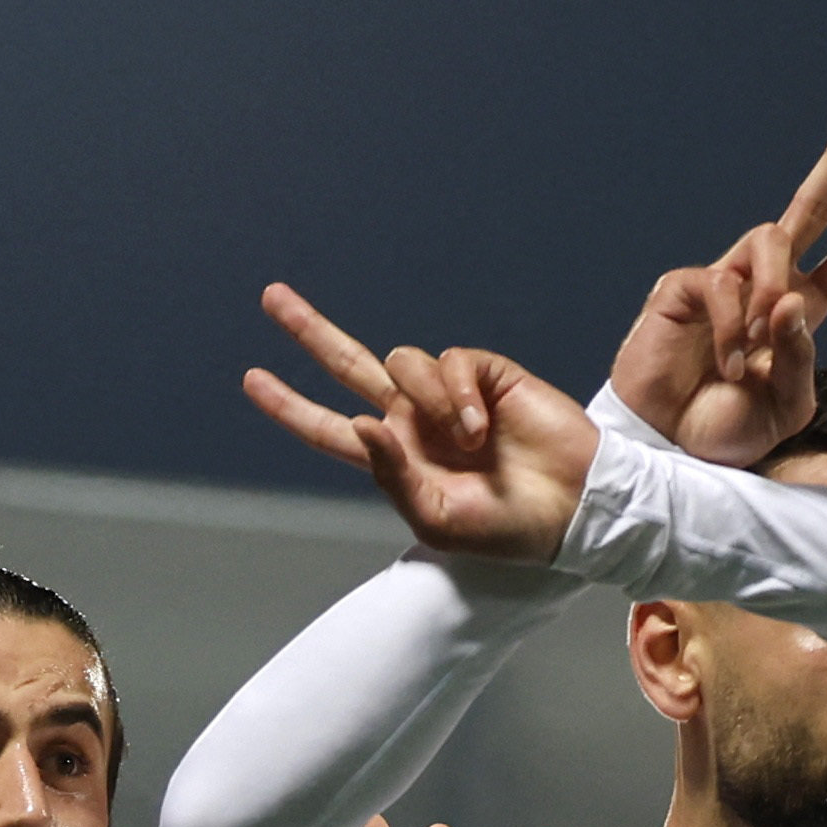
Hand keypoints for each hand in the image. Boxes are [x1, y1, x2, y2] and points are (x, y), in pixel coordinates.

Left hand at [246, 291, 594, 560]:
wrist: (574, 506)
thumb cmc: (507, 528)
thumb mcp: (436, 519)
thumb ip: (390, 475)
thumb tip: (362, 421)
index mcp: (395, 458)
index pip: (330, 427)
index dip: (291, 406)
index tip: (252, 378)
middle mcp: (414, 419)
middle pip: (350, 364)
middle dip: (311, 332)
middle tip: (271, 298)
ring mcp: (448, 395)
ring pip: (403, 363)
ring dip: (430, 400)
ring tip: (470, 441)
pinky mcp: (485, 375)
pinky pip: (450, 361)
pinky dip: (459, 393)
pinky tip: (481, 423)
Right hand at [601, 102, 826, 463]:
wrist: (669, 449)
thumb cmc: (726, 430)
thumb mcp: (787, 407)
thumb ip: (803, 358)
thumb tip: (793, 299)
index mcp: (804, 312)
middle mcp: (768, 286)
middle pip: (811, 206)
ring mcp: (727, 279)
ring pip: (771, 240)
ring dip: (773, 296)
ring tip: (755, 355)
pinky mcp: (685, 285)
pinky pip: (725, 282)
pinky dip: (734, 328)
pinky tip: (727, 363)